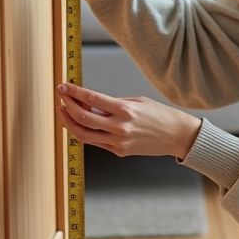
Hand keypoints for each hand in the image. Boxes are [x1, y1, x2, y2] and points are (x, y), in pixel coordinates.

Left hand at [56, 83, 201, 159]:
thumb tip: (89, 104)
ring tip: (64, 112)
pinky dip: (84, 132)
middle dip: (67, 106)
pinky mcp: (119, 151)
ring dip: (69, 123)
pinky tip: (80, 124)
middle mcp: (120, 127)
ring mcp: (118, 142)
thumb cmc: (159, 115)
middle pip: (83, 117)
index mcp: (125, 110)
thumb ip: (112, 104)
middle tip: (61, 98)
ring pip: (83, 134)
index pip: (91, 99)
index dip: (73, 92)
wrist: (177, 136)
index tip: (63, 87)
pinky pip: (95, 142)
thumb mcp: (137, 101)